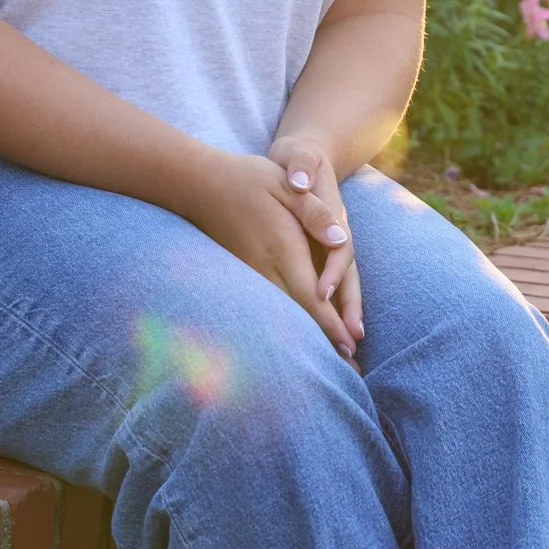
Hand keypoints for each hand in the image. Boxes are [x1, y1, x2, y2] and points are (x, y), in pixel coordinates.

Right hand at [180, 147, 356, 357]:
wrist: (198, 184)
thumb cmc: (250, 179)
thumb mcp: (288, 185)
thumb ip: (315, 213)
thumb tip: (340, 239)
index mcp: (282, 248)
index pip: (312, 295)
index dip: (332, 323)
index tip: (350, 345)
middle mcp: (265, 267)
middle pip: (298, 314)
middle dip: (324, 341)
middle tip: (349, 369)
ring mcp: (249, 273)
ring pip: (282, 313)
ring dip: (305, 337)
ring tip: (328, 362)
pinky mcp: (241, 273)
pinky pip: (267, 304)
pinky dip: (285, 322)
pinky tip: (296, 334)